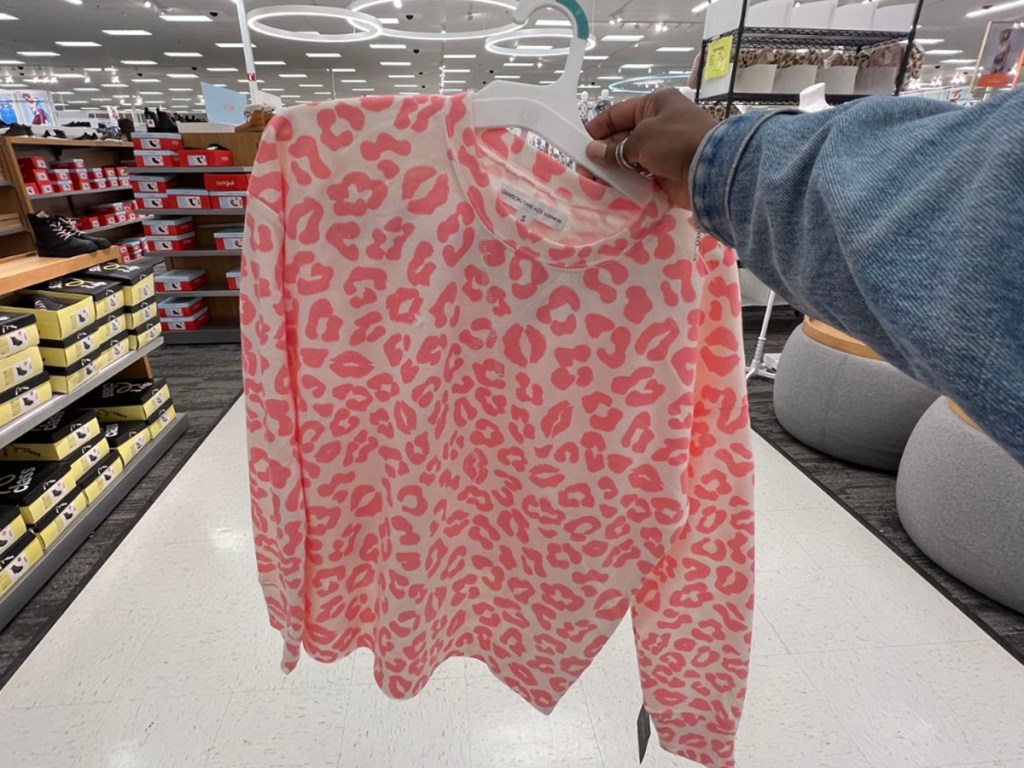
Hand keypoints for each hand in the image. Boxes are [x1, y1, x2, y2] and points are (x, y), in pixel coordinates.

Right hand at [585, 88, 715, 208]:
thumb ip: (615, 148)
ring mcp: (663, 150)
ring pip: (629, 159)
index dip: (597, 128)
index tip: (579, 143)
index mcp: (655, 105)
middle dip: (602, 153)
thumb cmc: (677, 142)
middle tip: (584, 169)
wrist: (712, 170)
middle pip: (622, 137)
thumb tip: (593, 152)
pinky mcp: (666, 172)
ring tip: (593, 181)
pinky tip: (611, 189)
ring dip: (612, 169)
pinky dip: (626, 182)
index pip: (618, 114)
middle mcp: (659, 124)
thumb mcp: (641, 139)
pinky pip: (640, 176)